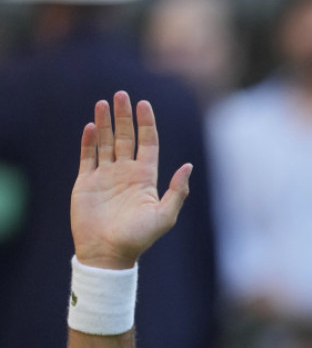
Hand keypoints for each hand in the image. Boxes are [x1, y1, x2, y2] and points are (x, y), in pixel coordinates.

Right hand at [71, 91, 190, 269]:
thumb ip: (178, 191)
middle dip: (124, 116)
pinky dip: (89, 141)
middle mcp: (126, 173)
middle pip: (126, 137)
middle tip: (121, 95)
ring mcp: (106, 176)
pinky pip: (88, 157)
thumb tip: (188, 166)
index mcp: (146, 178)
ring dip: (105, 123)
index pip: (147, 143)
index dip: (146, 123)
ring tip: (103, 103)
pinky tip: (91, 126)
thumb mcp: (165, 216)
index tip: (144, 103)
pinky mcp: (87, 183)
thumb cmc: (139, 237)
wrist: (108, 253)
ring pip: (106, 143)